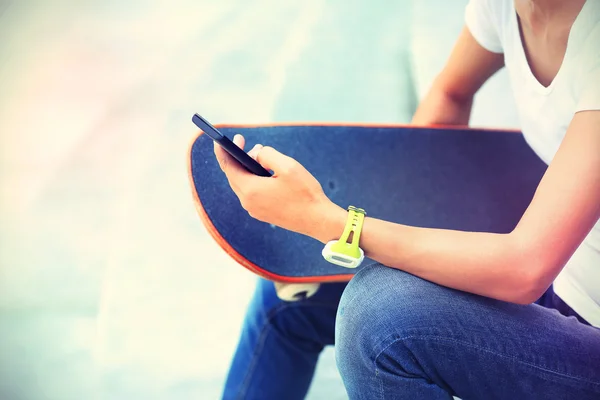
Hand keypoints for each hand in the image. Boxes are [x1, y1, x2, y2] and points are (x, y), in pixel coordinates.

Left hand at [214, 134, 338, 237]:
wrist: (318, 220)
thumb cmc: (304, 192)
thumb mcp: (287, 166)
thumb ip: (267, 154)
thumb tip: (256, 154)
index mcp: (250, 190)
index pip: (228, 167)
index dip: (223, 151)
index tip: (221, 138)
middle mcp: (248, 202)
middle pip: (234, 175)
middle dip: (237, 157)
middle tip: (242, 141)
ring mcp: (254, 210)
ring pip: (243, 184)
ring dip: (246, 168)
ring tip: (257, 154)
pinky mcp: (262, 213)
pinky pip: (251, 193)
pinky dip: (253, 179)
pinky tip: (264, 172)